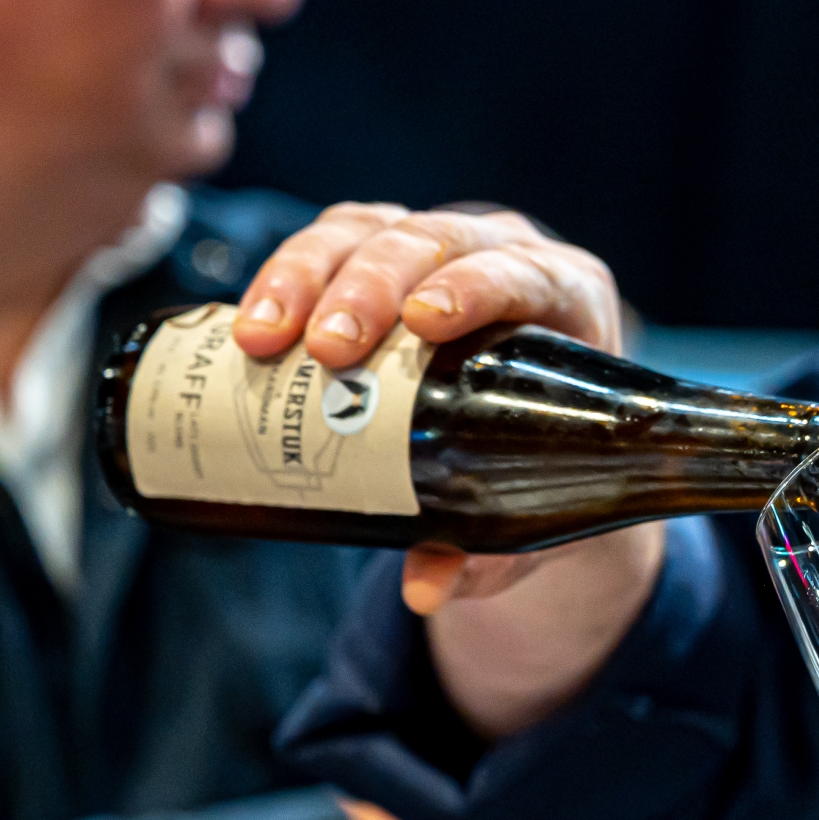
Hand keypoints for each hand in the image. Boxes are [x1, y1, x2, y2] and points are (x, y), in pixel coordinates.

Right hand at [237, 203, 663, 730]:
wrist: (530, 434)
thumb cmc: (546, 462)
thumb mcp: (531, 506)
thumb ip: (486, 549)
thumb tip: (425, 590)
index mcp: (566, 297)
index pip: (520, 274)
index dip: (472, 286)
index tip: (422, 322)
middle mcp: (504, 251)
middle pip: (434, 242)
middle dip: (370, 287)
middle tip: (325, 349)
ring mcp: (438, 244)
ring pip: (370, 229)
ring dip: (308, 273)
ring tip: (262, 337)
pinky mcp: (382, 248)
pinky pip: (333, 237)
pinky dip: (288, 270)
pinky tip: (252, 319)